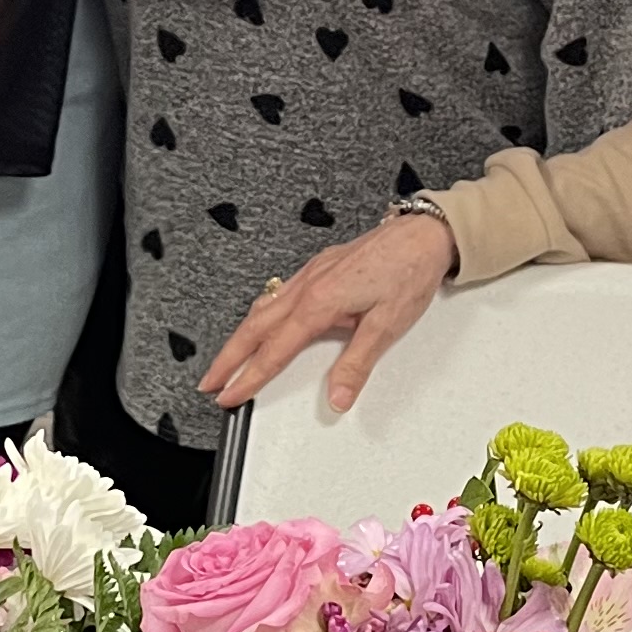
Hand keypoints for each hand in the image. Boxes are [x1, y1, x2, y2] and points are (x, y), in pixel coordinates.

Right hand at [206, 210, 456, 412]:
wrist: (423, 235)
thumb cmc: (408, 272)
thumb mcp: (387, 326)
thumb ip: (356, 364)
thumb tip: (339, 397)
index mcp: (319, 303)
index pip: (274, 351)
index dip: (248, 377)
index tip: (229, 395)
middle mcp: (307, 287)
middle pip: (253, 329)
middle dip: (227, 358)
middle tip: (208, 382)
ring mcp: (310, 275)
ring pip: (261, 309)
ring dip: (239, 337)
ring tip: (226, 358)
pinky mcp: (318, 268)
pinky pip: (277, 294)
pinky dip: (259, 313)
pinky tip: (261, 319)